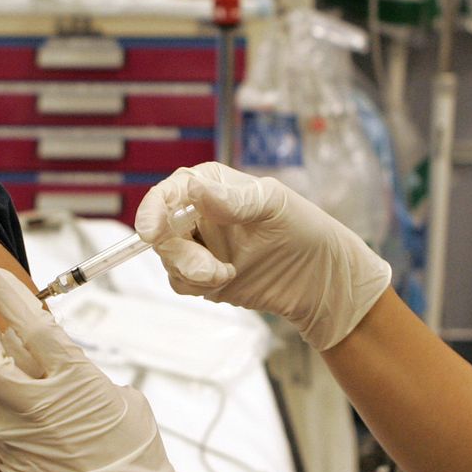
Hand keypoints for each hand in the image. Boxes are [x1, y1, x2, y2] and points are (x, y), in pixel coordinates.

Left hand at [0, 268, 212, 471]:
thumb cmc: (138, 460)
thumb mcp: (120, 400)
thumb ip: (80, 372)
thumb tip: (52, 357)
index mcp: (73, 380)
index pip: (30, 323)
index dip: (12, 293)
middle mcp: (33, 404)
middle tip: (0, 333)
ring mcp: (13, 434)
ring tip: (16, 371)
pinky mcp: (6, 459)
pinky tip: (21, 409)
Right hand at [136, 162, 391, 349]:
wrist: (321, 280)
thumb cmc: (304, 230)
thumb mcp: (272, 207)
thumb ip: (232, 200)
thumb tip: (194, 187)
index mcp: (211, 186)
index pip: (168, 193)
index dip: (153, 210)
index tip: (151, 232)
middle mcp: (199, 213)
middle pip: (160, 230)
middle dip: (179, 253)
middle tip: (209, 271)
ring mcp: (199, 246)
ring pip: (168, 259)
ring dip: (192, 272)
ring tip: (226, 275)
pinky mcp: (203, 275)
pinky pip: (180, 281)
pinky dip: (197, 285)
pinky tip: (226, 281)